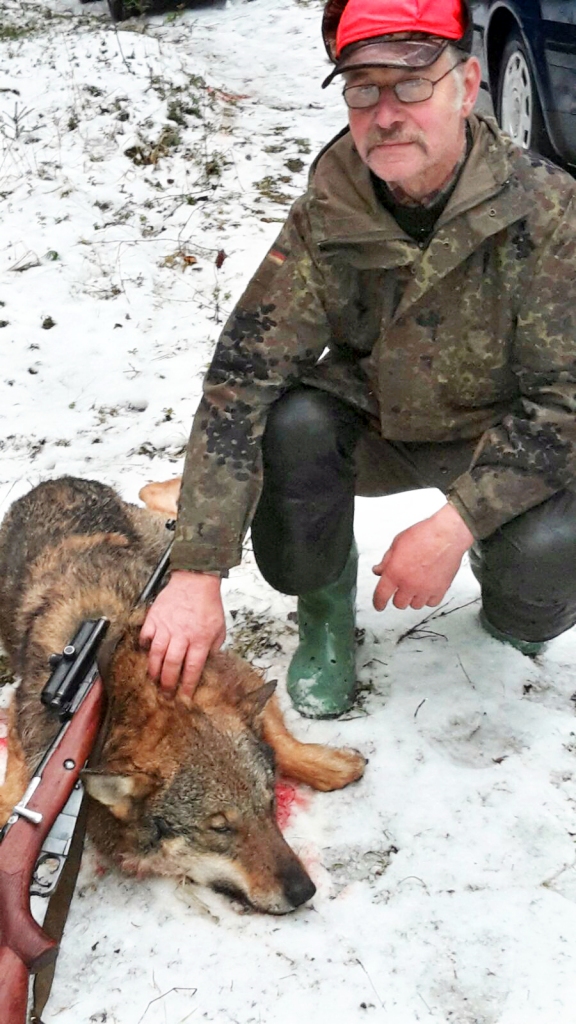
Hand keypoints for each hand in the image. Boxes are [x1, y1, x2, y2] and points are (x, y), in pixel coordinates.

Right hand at [140, 570, 225, 700]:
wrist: (196, 580)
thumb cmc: (209, 605)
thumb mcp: (219, 628)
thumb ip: (213, 648)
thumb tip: (207, 665)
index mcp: (201, 639)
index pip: (193, 669)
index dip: (187, 686)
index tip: (184, 697)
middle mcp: (182, 635)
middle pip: (172, 665)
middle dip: (168, 683)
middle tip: (165, 694)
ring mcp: (166, 627)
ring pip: (156, 654)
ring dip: (153, 670)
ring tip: (153, 680)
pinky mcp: (155, 618)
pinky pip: (145, 636)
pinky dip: (144, 647)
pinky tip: (145, 654)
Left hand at [372, 503, 473, 611]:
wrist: (447, 534)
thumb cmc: (423, 535)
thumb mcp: (397, 544)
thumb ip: (386, 561)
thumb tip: (379, 571)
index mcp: (395, 572)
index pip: (381, 595)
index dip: (378, 603)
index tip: (379, 605)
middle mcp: (409, 584)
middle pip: (399, 604)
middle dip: (397, 597)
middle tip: (400, 590)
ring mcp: (425, 588)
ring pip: (415, 605)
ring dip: (413, 599)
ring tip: (415, 587)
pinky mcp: (440, 589)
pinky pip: (431, 603)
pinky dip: (428, 599)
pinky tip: (427, 590)